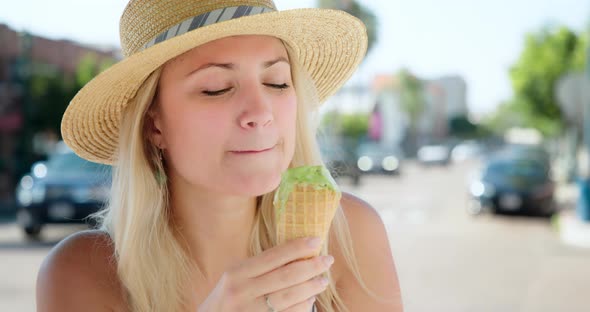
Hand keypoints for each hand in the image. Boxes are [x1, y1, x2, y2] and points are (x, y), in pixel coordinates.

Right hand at [197, 236, 333, 311]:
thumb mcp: (234, 279)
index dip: (298, 247)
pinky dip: (303, 306)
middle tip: (328, 260)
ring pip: (290, 297)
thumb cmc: (226, 300)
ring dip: (311, 287)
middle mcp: (242, 292)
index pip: (273, 256)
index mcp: (236, 273)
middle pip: (286, 276)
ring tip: (323, 280)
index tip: (317, 240)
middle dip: (312, 266)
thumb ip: (259, 268)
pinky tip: (310, 300)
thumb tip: (296, 254)